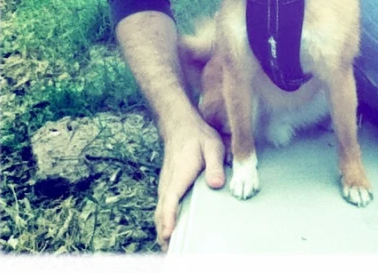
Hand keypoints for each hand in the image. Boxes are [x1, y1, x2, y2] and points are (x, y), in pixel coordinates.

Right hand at [154, 118, 225, 251]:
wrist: (180, 126)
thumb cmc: (198, 137)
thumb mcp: (212, 147)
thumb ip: (215, 165)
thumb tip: (217, 185)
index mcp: (179, 175)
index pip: (170, 200)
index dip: (169, 218)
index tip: (168, 234)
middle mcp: (168, 183)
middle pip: (161, 212)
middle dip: (164, 232)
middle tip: (170, 251)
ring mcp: (166, 184)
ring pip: (160, 211)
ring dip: (163, 229)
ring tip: (171, 248)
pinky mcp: (167, 185)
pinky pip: (163, 207)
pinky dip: (164, 220)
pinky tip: (171, 231)